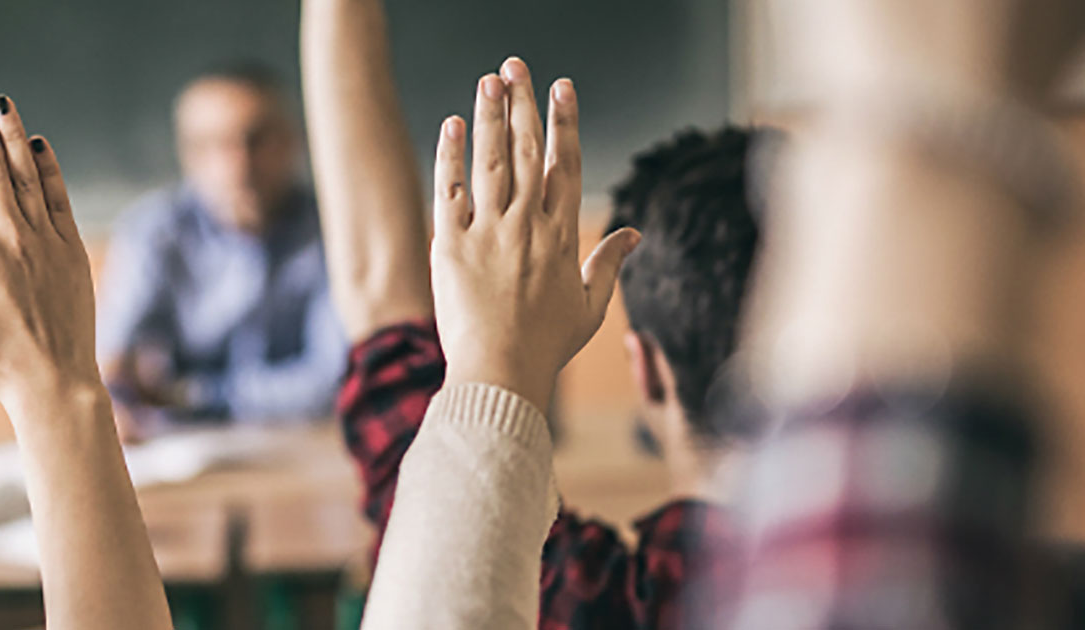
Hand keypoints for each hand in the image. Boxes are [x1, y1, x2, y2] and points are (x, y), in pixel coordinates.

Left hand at [428, 58, 639, 406]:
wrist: (499, 373)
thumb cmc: (546, 346)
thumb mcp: (589, 306)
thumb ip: (609, 263)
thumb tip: (634, 233)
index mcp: (561, 236)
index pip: (566, 164)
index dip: (565, 123)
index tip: (564, 88)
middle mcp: (526, 225)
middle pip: (528, 151)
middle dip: (525, 104)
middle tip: (517, 66)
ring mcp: (488, 232)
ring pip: (491, 161)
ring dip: (490, 116)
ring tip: (489, 80)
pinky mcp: (451, 245)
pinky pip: (450, 190)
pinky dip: (451, 155)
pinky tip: (452, 125)